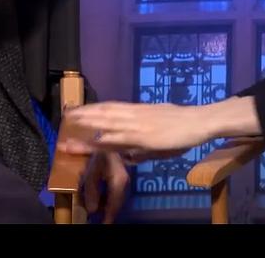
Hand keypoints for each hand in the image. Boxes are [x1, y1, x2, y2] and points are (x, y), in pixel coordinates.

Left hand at [57, 101, 210, 154]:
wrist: (199, 121)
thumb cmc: (182, 127)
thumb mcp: (158, 134)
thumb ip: (142, 145)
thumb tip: (129, 156)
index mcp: (138, 110)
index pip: (111, 107)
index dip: (93, 108)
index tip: (77, 109)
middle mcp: (134, 114)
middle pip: (104, 112)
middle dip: (84, 113)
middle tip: (65, 114)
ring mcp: (138, 124)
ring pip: (108, 122)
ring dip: (89, 122)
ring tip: (72, 123)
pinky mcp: (144, 136)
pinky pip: (121, 137)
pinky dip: (107, 138)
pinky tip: (95, 140)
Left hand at [82, 151, 128, 223]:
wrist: (109, 137)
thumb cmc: (99, 153)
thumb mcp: (92, 171)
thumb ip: (91, 191)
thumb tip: (92, 210)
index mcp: (118, 182)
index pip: (114, 206)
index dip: (108, 218)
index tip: (104, 226)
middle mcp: (125, 182)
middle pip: (117, 204)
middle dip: (109, 214)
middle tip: (101, 221)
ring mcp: (125, 179)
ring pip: (117, 198)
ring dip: (109, 206)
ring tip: (100, 213)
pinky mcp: (123, 176)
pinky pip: (117, 192)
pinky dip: (110, 198)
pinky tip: (103, 200)